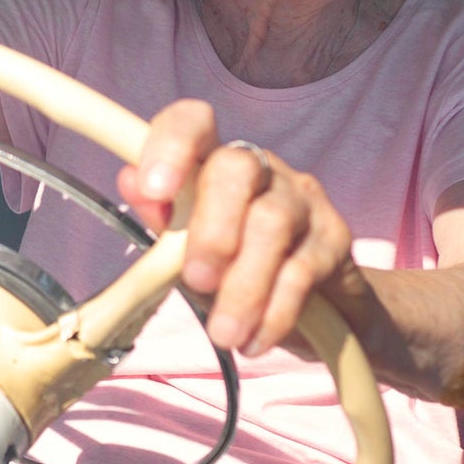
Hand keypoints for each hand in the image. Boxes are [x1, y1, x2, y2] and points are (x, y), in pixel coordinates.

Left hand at [115, 99, 359, 356]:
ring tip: (224, 334)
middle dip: (212, 228)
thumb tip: (129, 180)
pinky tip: (255, 341)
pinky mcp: (335, 237)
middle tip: (197, 282)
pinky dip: (274, 312)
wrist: (323, 310)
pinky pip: (302, 270)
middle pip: (237, 169)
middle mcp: (262, 169)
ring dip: (243, 286)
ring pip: (272, 222)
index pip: (194, 122)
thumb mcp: (192, 252)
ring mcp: (302, 198)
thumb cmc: (238, 269)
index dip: (172, 144)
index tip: (153, 188)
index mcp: (215, 164)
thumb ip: (165, 221)